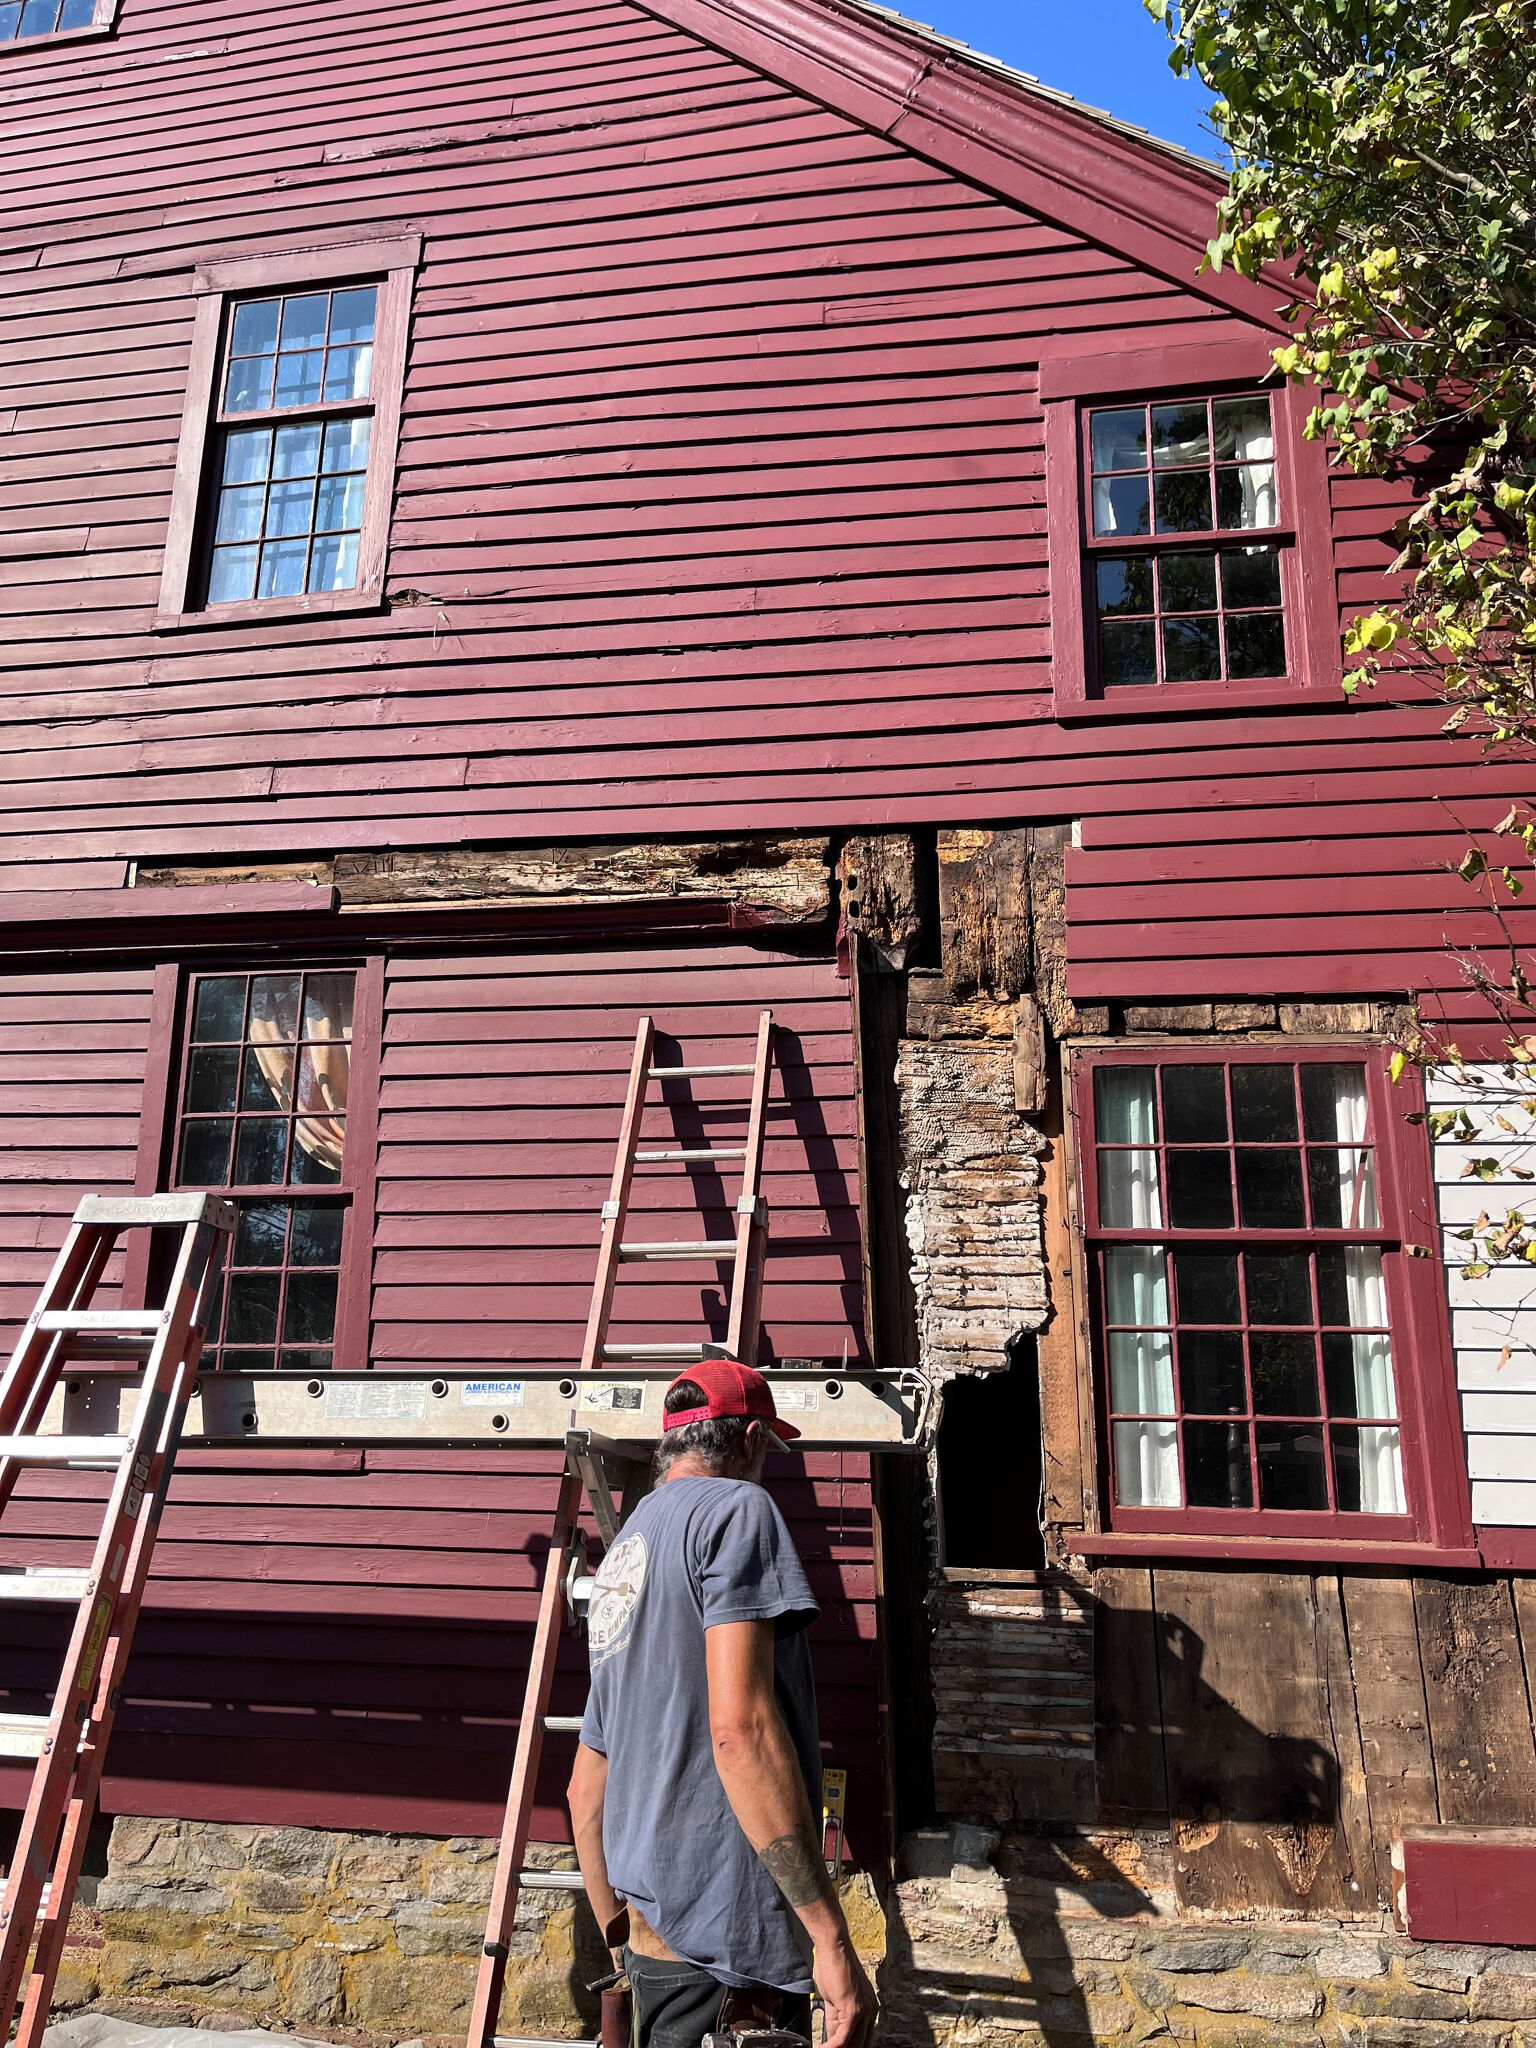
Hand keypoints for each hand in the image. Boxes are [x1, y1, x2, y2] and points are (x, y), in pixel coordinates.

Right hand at [813, 1933, 875, 2047]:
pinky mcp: (853, 2011)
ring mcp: (863, 2012)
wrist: (834, 1947)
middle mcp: (870, 2011)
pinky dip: (831, 2047)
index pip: (862, 2038)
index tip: (835, 2047)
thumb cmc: (833, 1965)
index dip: (848, 2046)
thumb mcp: (835, 1998)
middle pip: (860, 2044)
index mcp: (869, 2008)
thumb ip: (835, 2019)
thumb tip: (831, 2038)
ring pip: (853, 2044)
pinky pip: (842, 2039)